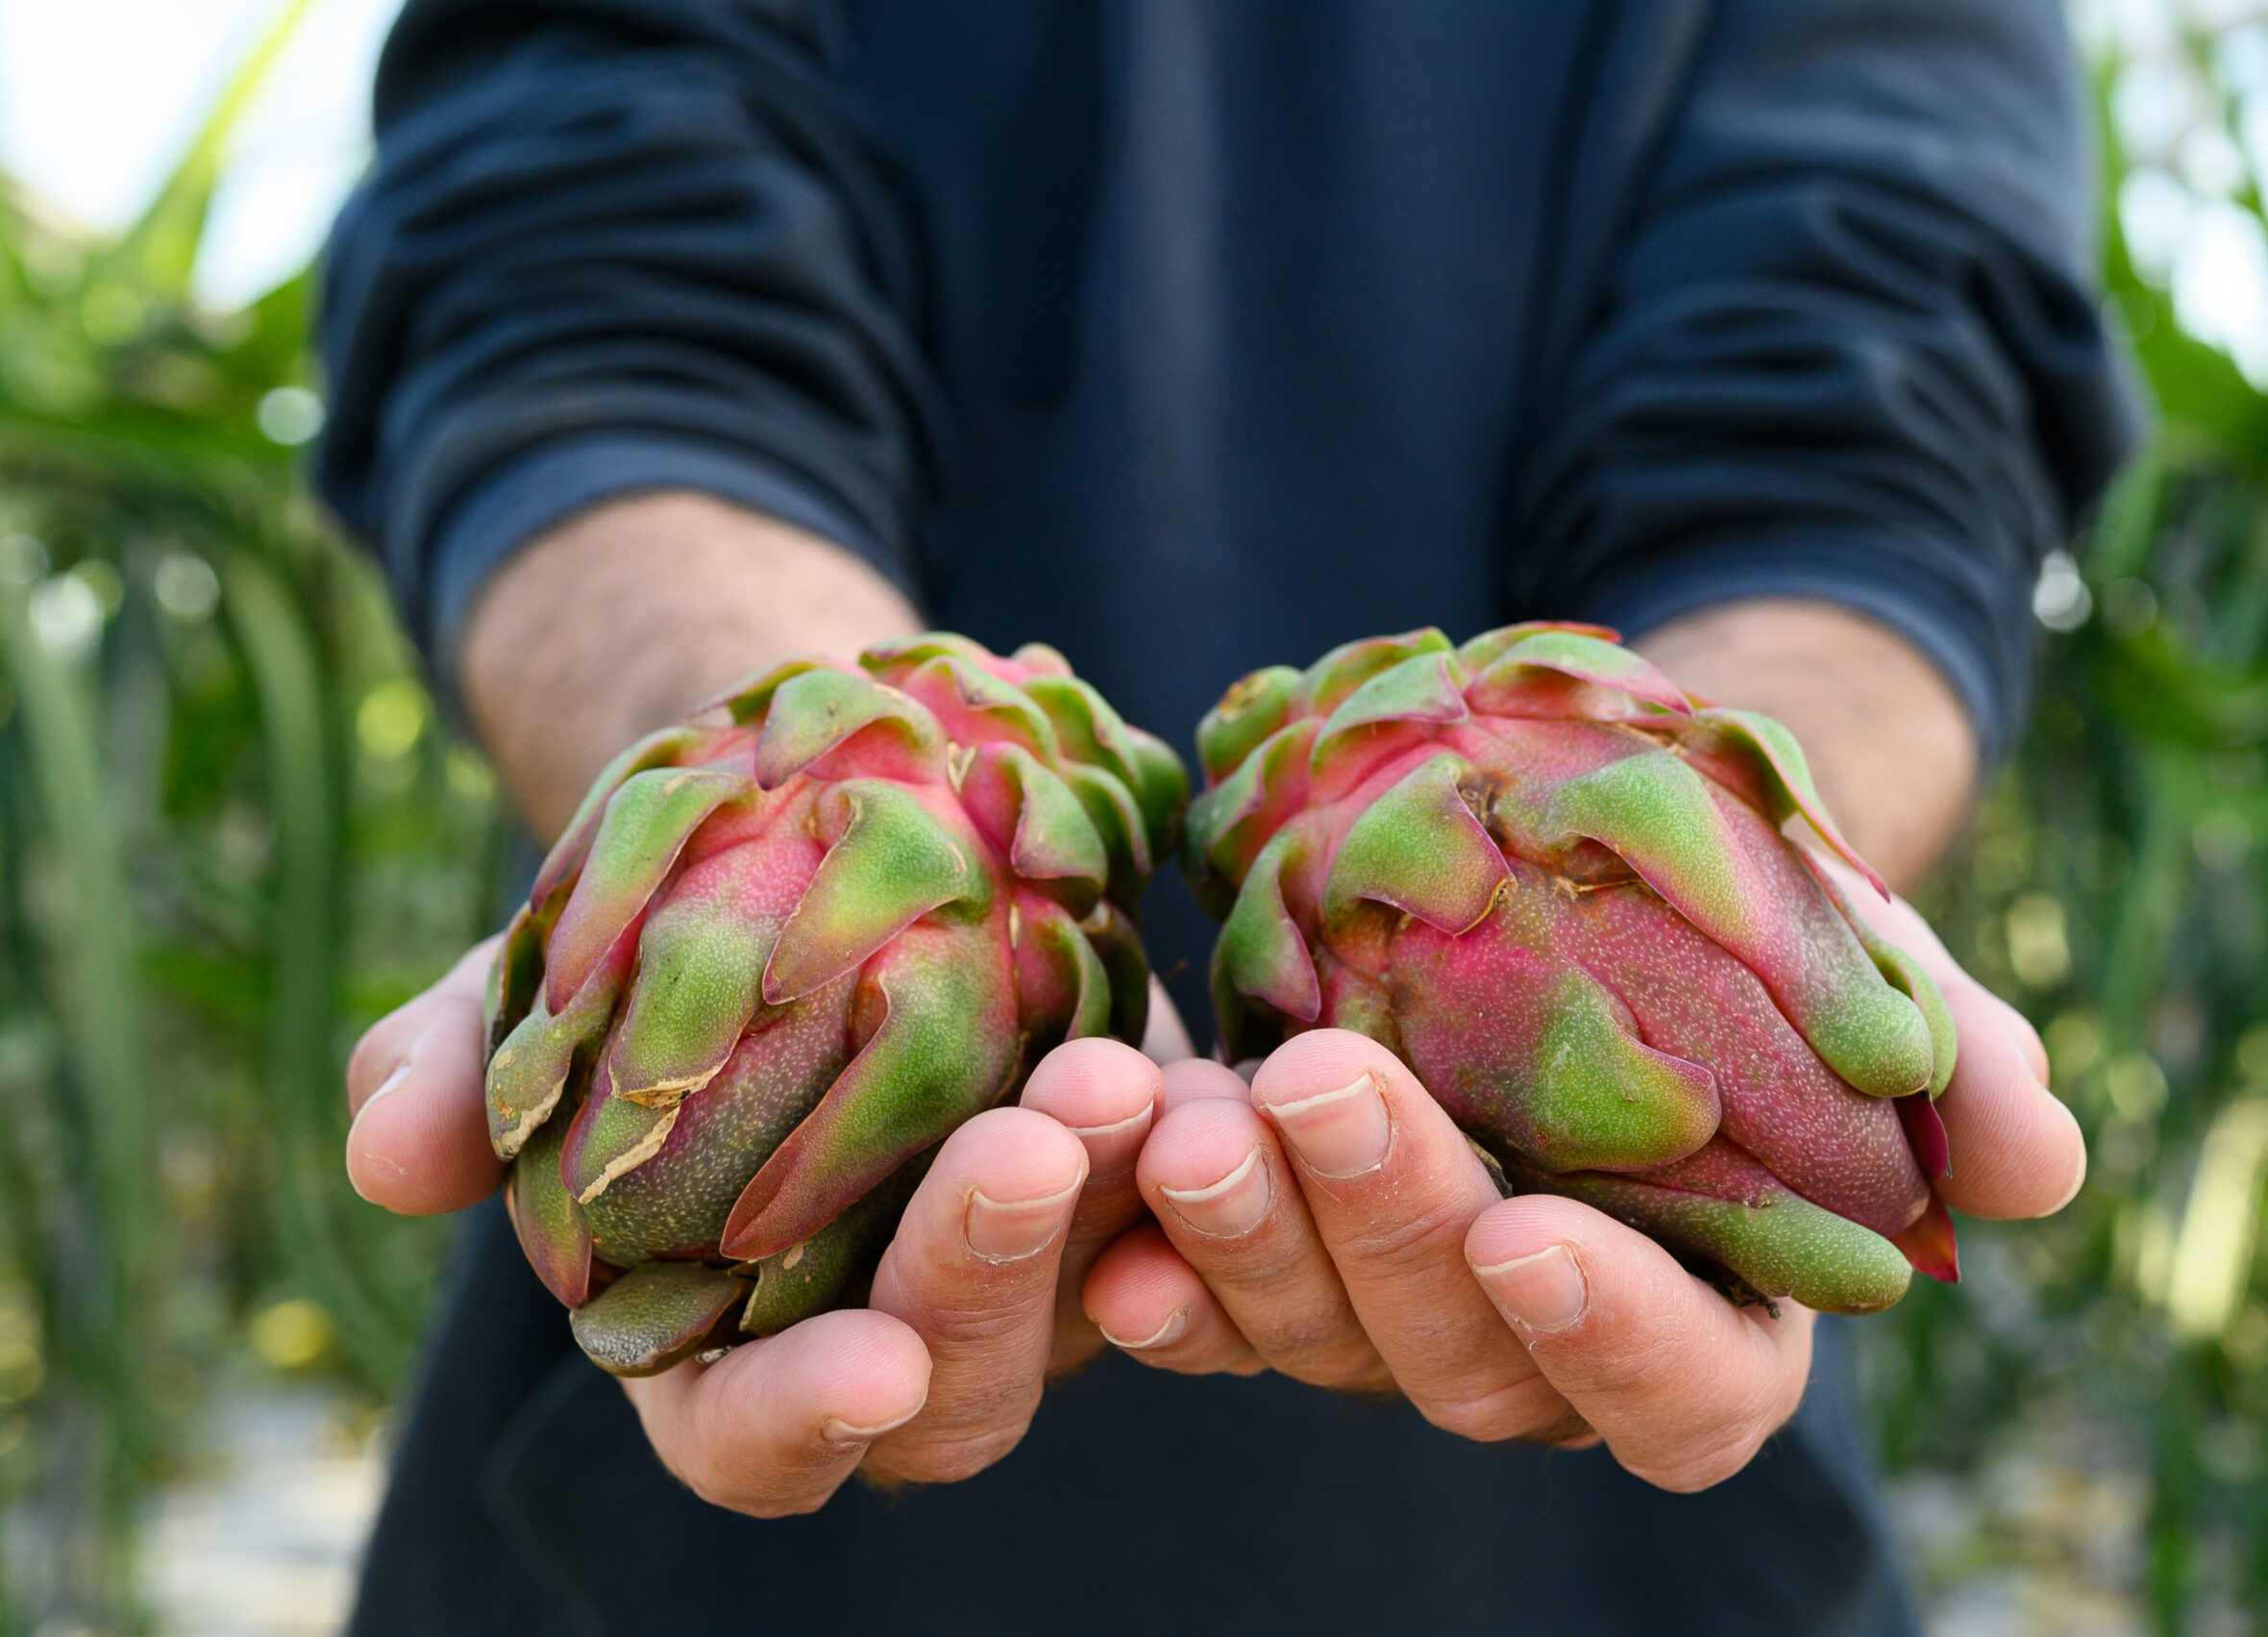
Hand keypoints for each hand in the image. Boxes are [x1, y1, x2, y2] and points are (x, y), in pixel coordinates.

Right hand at [346, 938, 1179, 1515]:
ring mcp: (1020, 1260)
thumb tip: (383, 1155)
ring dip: (1108, 1202)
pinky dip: (1194, 1146)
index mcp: (719, 1346)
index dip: (805, 1422)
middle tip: (1020, 1147)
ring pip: (1093, 1293)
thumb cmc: (633, 948)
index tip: (868, 1364)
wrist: (791, 842)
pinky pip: (1182, 1194)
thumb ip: (454, 1071)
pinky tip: (1211, 1063)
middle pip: (958, 1391)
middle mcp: (886, 1328)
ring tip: (1112, 1070)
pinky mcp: (1118, 1171)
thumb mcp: (526, 988)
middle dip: (985, 1283)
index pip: (758, 1441)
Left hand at [1076, 880, 2081, 1490]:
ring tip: (1184, 1115)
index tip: (1534, 1229)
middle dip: (1385, 1231)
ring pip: (1313, 1333)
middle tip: (1315, 1088)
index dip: (1611, 1341)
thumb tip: (2039, 1168)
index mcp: (1711, 1315)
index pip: (1678, 1400)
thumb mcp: (1871, 958)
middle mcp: (1542, 1343)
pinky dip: (1148, 1252)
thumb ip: (1955, 1059)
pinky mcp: (1280, 1246)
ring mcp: (1397, 1303)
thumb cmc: (1760, 923)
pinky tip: (1101, 1180)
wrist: (1601, 849)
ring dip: (1245, 1237)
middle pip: (1463, 1363)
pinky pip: (1204, 1290)